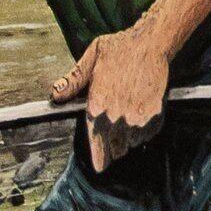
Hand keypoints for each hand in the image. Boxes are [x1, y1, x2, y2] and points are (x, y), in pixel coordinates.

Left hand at [55, 18, 175, 166]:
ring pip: (131, 143)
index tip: (100, 166)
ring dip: (128, 139)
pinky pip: (147, 135)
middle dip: (113, 147)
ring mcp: (137, 118)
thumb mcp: (90, 59)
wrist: (150, 44)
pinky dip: (143, 131)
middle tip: (113, 138)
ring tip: (126, 121)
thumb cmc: (119, 49)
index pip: (96, 145)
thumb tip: (56, 95)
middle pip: (115, 149)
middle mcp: (116, 117)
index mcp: (97, 106)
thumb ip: (73, 81)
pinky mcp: (154, 115)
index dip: (99, 159)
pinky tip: (140, 114)